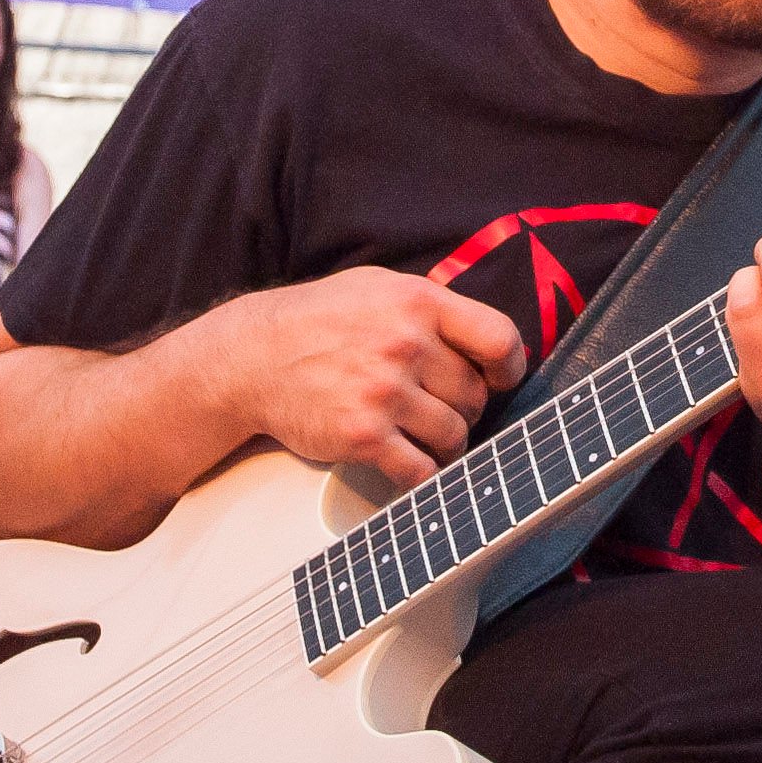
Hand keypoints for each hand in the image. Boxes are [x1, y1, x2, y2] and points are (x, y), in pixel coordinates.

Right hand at [227, 268, 528, 488]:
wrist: (252, 358)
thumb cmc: (319, 320)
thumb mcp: (377, 287)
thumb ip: (431, 304)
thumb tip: (486, 336)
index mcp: (418, 302)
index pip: (499, 339)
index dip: (509, 367)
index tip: (499, 379)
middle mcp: (406, 344)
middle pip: (474, 395)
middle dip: (464, 408)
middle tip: (440, 408)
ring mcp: (384, 391)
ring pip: (454, 436)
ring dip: (446, 444)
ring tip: (425, 437)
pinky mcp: (363, 435)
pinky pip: (420, 470)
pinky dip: (422, 475)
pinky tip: (409, 464)